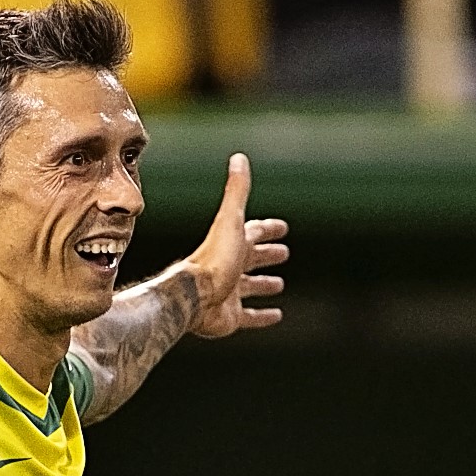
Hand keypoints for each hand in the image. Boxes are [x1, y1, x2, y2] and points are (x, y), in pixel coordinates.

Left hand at [182, 153, 287, 337]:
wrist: (193, 298)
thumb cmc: (212, 260)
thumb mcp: (230, 222)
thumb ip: (236, 192)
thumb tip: (239, 157)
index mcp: (232, 245)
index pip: (253, 232)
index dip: (268, 230)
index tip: (282, 228)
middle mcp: (230, 268)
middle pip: (252, 259)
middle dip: (266, 255)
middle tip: (283, 253)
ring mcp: (230, 293)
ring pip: (250, 288)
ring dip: (263, 285)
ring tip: (278, 284)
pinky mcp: (231, 317)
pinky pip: (250, 318)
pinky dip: (263, 317)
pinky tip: (276, 316)